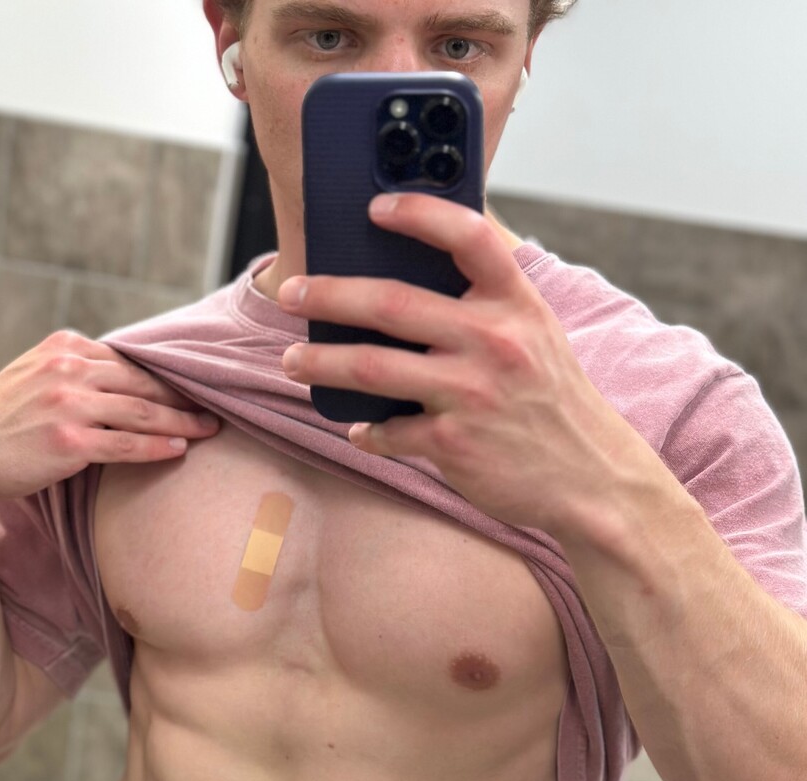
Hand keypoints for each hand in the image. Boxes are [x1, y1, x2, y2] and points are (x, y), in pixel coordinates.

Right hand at [0, 331, 219, 504]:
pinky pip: (126, 444)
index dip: (164, 377)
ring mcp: (68, 404)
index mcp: (64, 347)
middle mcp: (68, 369)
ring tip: (210, 429)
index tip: (193, 386)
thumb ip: (75, 371)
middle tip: (217, 406)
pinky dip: (158, 446)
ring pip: (142, 412)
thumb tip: (123, 377)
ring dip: (182, 421)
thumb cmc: (2, 422)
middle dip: (183, 397)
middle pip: (142, 383)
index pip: (128, 362)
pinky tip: (181, 448)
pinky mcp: (69, 441)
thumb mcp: (35, 377)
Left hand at [277, 193, 649, 538]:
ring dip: (322, 361)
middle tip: (291, 293)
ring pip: (373, 368)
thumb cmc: (548, 399)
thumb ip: (484, 305)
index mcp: (515, 303)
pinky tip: (358, 429)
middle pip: (392, 303)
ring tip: (292, 360)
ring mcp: (471, 393)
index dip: (419, 214)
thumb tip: (405, 286)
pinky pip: (390, 431)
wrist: (588, 475)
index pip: (468, 236)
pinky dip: (367, 431)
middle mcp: (494, 341)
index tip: (375, 206)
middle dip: (329, 294)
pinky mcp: (453, 444)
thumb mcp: (533, 335)